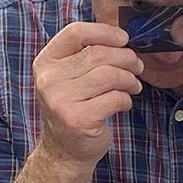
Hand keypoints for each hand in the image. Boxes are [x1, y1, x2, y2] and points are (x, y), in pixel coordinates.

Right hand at [33, 22, 142, 167]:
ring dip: (129, 79)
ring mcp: (61, 101)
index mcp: (45, 63)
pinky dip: (126, 99)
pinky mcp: (78, 119)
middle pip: (98, 54)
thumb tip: (121, 37)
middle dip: (126, 58)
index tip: (123, 39)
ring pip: (109, 75)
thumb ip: (85, 55)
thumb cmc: (74, 107)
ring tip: (133, 85)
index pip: (74, 32)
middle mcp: (48, 80)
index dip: (104, 32)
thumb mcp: (68, 77)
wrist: (64, 149)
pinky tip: (123, 103)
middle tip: (137, 66)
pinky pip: (115, 98)